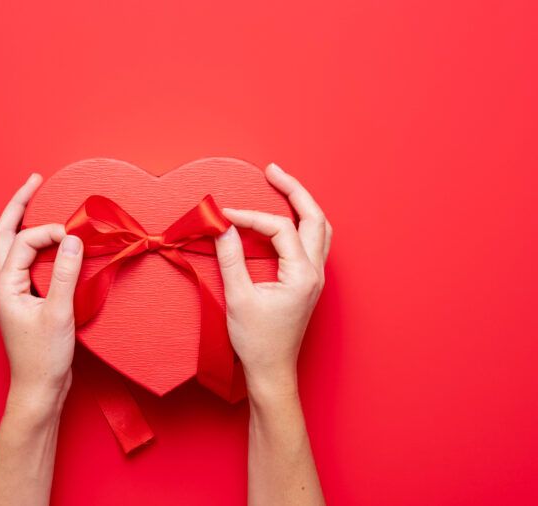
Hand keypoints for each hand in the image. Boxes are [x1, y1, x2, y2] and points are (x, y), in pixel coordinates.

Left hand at [0, 173, 83, 413]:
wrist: (39, 389)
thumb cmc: (44, 357)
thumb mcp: (60, 313)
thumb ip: (67, 273)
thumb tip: (73, 239)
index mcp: (5, 285)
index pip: (26, 242)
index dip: (51, 232)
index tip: (76, 236)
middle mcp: (4, 285)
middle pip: (4, 234)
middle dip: (18, 205)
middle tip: (35, 180)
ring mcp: (12, 292)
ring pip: (10, 247)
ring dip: (21, 222)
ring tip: (34, 200)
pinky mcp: (25, 300)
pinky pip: (24, 262)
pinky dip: (34, 244)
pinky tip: (48, 241)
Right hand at [214, 163, 331, 399]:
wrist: (272, 371)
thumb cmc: (257, 342)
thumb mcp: (238, 298)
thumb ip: (230, 258)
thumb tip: (221, 227)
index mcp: (302, 274)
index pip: (279, 228)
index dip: (250, 218)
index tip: (224, 217)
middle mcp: (315, 272)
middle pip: (314, 217)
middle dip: (294, 190)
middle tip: (272, 170)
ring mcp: (315, 278)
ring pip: (320, 229)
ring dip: (303, 205)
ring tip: (282, 186)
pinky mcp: (308, 283)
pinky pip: (313, 243)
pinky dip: (301, 224)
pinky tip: (285, 219)